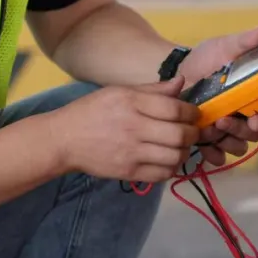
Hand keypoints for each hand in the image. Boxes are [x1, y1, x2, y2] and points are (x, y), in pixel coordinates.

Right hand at [48, 77, 200, 182]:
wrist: (64, 139)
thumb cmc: (92, 111)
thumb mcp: (119, 92)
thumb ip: (153, 90)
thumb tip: (181, 83)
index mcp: (131, 103)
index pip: (175, 109)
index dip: (192, 112)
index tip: (194, 114)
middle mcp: (133, 127)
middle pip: (179, 135)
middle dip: (193, 134)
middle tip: (192, 132)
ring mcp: (130, 153)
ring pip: (174, 157)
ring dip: (184, 152)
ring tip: (181, 147)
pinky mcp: (127, 172)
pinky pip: (162, 174)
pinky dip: (172, 168)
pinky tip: (167, 160)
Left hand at [176, 26, 257, 166]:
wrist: (178, 70)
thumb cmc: (206, 58)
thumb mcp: (224, 47)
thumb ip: (244, 42)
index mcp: (250, 95)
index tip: (253, 119)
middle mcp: (242, 115)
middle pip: (252, 134)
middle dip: (240, 130)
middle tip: (223, 120)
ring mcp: (226, 128)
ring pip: (238, 147)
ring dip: (228, 142)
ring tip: (211, 129)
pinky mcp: (209, 137)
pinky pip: (218, 155)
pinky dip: (214, 154)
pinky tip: (205, 147)